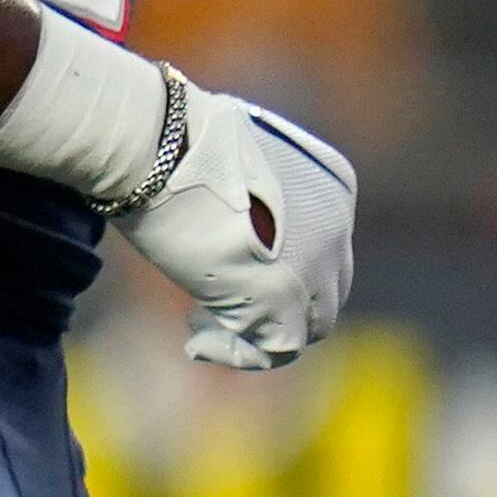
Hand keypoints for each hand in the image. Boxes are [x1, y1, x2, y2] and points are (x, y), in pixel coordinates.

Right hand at [118, 82, 355, 370]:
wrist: (160, 147)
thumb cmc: (175, 144)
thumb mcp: (231, 161)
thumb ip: (251, 192)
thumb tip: (228, 218)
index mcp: (332, 188)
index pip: (322, 249)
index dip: (278, 267)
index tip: (224, 265)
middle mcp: (336, 228)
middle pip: (324, 290)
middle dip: (273, 302)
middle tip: (211, 300)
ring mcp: (316, 265)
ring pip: (309, 325)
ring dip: (256, 330)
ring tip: (200, 324)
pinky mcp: (284, 298)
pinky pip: (277, 348)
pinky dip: (239, 352)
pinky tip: (197, 341)